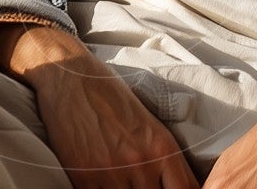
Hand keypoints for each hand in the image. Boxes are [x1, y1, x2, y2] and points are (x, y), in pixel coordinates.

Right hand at [0, 20, 199, 187]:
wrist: (71, 79)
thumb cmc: (110, 95)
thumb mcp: (146, 121)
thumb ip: (160, 156)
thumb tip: (171, 182)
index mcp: (161, 145)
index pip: (185, 188)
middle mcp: (141, 161)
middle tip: (144, 183)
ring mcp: (112, 173)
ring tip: (121, 181)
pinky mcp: (84, 179)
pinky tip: (102, 183)